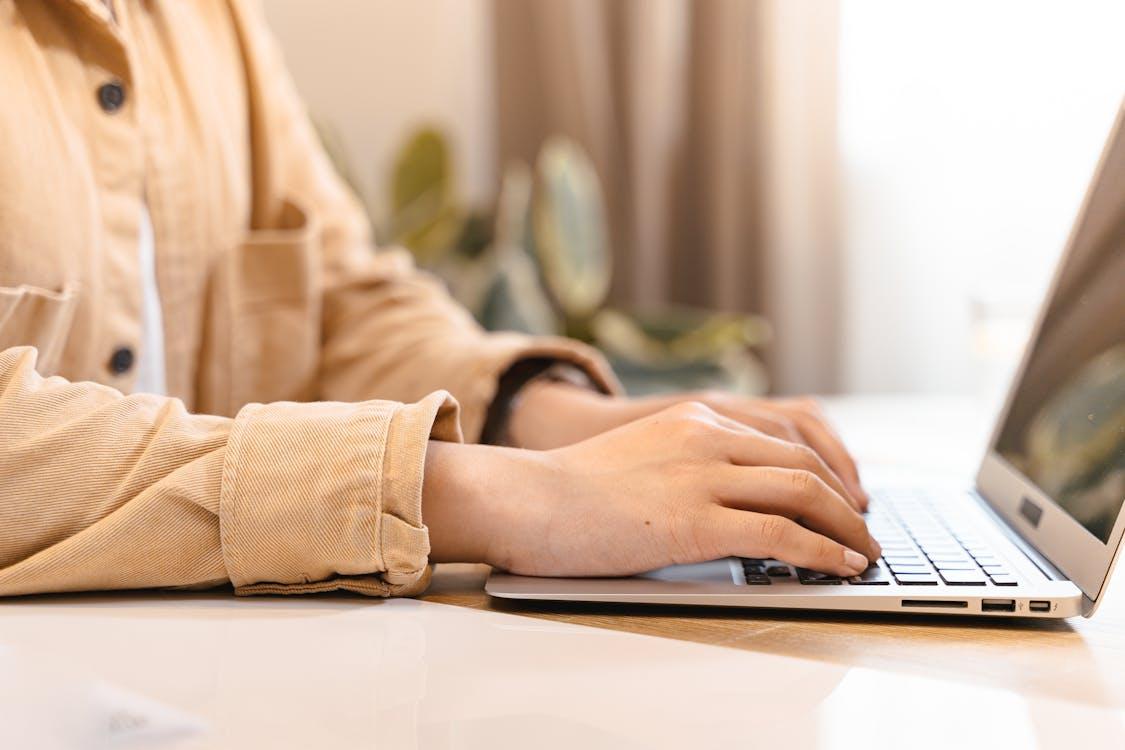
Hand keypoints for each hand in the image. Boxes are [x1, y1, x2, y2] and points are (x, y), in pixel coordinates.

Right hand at [424, 402, 879, 577]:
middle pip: (805, 463)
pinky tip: (839, 566)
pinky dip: (821, 552)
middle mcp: (708, 436)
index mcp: (697, 417)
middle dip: (847, 500)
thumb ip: (693, 462)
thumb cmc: (575, 488)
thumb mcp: (646, 454)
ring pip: (804, 493)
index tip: (847, 496)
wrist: (530, 499)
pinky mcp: (695, 522)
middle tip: (866, 528)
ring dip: (846, 528)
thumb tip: (737, 497)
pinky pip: (780, 535)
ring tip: (865, 553)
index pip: (786, 436)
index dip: (830, 468)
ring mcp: (703, 477)